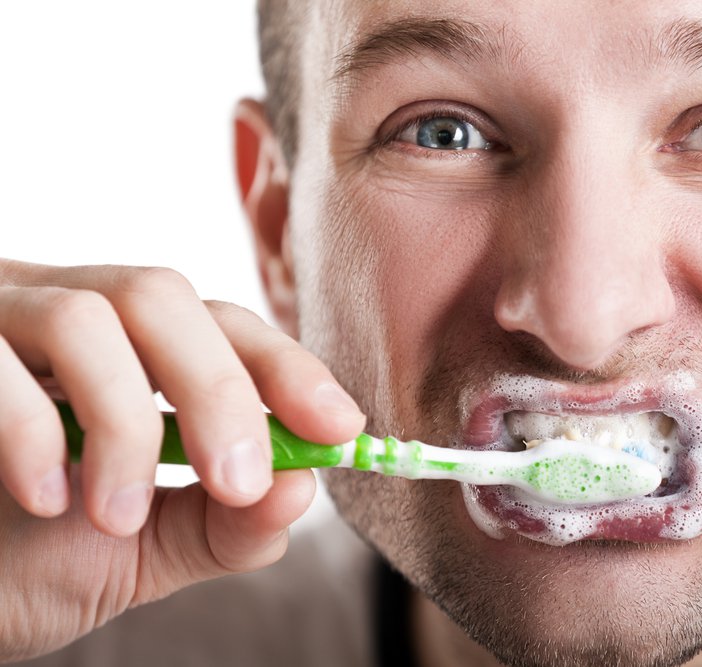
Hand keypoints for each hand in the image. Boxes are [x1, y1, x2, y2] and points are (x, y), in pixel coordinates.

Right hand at [0, 259, 364, 661]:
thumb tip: (305, 488)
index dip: (287, 368)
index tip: (342, 428)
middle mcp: (56, 315)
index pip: (220, 325)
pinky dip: (32, 432)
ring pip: (88, 314)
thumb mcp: (136, 552)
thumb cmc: (11, 562)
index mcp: (120, 355)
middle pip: (164, 299)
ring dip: (128, 422)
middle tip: (243, 482)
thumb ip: (220, 524)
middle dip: (222, 391)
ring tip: (118, 514)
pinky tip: (44, 499)